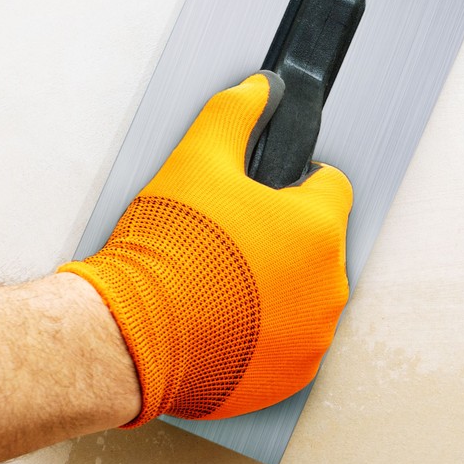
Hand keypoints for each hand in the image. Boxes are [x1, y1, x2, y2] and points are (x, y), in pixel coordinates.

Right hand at [60, 73, 353, 425]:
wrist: (132, 335)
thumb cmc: (165, 254)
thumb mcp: (195, 160)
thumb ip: (233, 114)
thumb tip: (258, 88)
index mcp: (318, 228)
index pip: (331, 186)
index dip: (295, 181)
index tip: (265, 193)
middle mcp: (329, 286)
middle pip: (318, 245)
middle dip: (282, 238)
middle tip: (231, 240)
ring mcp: (313, 336)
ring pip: (305, 296)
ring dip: (275, 288)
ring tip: (222, 284)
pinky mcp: (291, 375)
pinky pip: (288, 344)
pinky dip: (264, 333)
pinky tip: (225, 321)